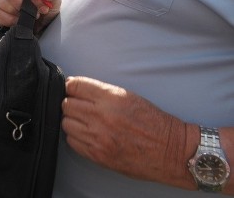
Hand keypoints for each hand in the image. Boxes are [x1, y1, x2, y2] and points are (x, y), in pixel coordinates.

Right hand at [0, 0, 59, 27]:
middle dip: (24, 6)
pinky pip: (0, 17)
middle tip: (36, 12)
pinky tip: (18, 20)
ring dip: (20, 15)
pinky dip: (12, 21)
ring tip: (28, 15)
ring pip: (5, 6)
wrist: (43, 22)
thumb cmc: (47, 6)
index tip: (43, 6)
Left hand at [62, 77, 188, 185]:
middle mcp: (102, 115)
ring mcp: (98, 136)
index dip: (70, 87)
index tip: (71, 90)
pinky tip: (88, 136)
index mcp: (111, 97)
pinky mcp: (98, 154)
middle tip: (81, 108)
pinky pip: (72, 142)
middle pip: (66, 104)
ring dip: (73, 122)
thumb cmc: (154, 123)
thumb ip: (101, 93)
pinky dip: (77, 138)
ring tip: (86, 124)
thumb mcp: (129, 97)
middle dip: (71, 105)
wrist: (172, 151)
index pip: (73, 85)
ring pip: (66, 123)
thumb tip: (76, 90)